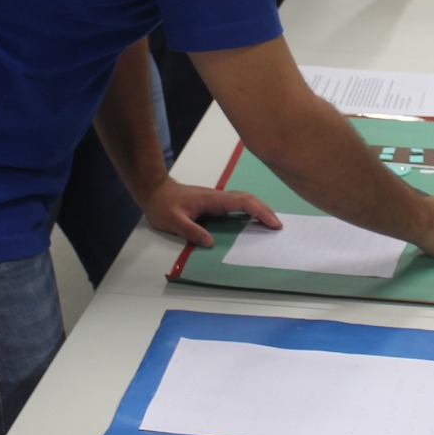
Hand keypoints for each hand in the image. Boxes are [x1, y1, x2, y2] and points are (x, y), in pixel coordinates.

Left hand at [140, 178, 279, 246]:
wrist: (155, 191)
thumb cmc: (163, 205)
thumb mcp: (173, 220)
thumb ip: (191, 231)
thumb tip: (211, 242)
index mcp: (212, 199)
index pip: (242, 201)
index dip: (260, 211)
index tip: (273, 223)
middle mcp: (218, 197)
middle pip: (248, 199)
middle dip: (265, 211)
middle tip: (278, 227)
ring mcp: (217, 200)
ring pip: (244, 201)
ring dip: (259, 210)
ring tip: (271, 225)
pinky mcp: (214, 204)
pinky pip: (237, 207)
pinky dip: (249, 212)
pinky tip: (253, 222)